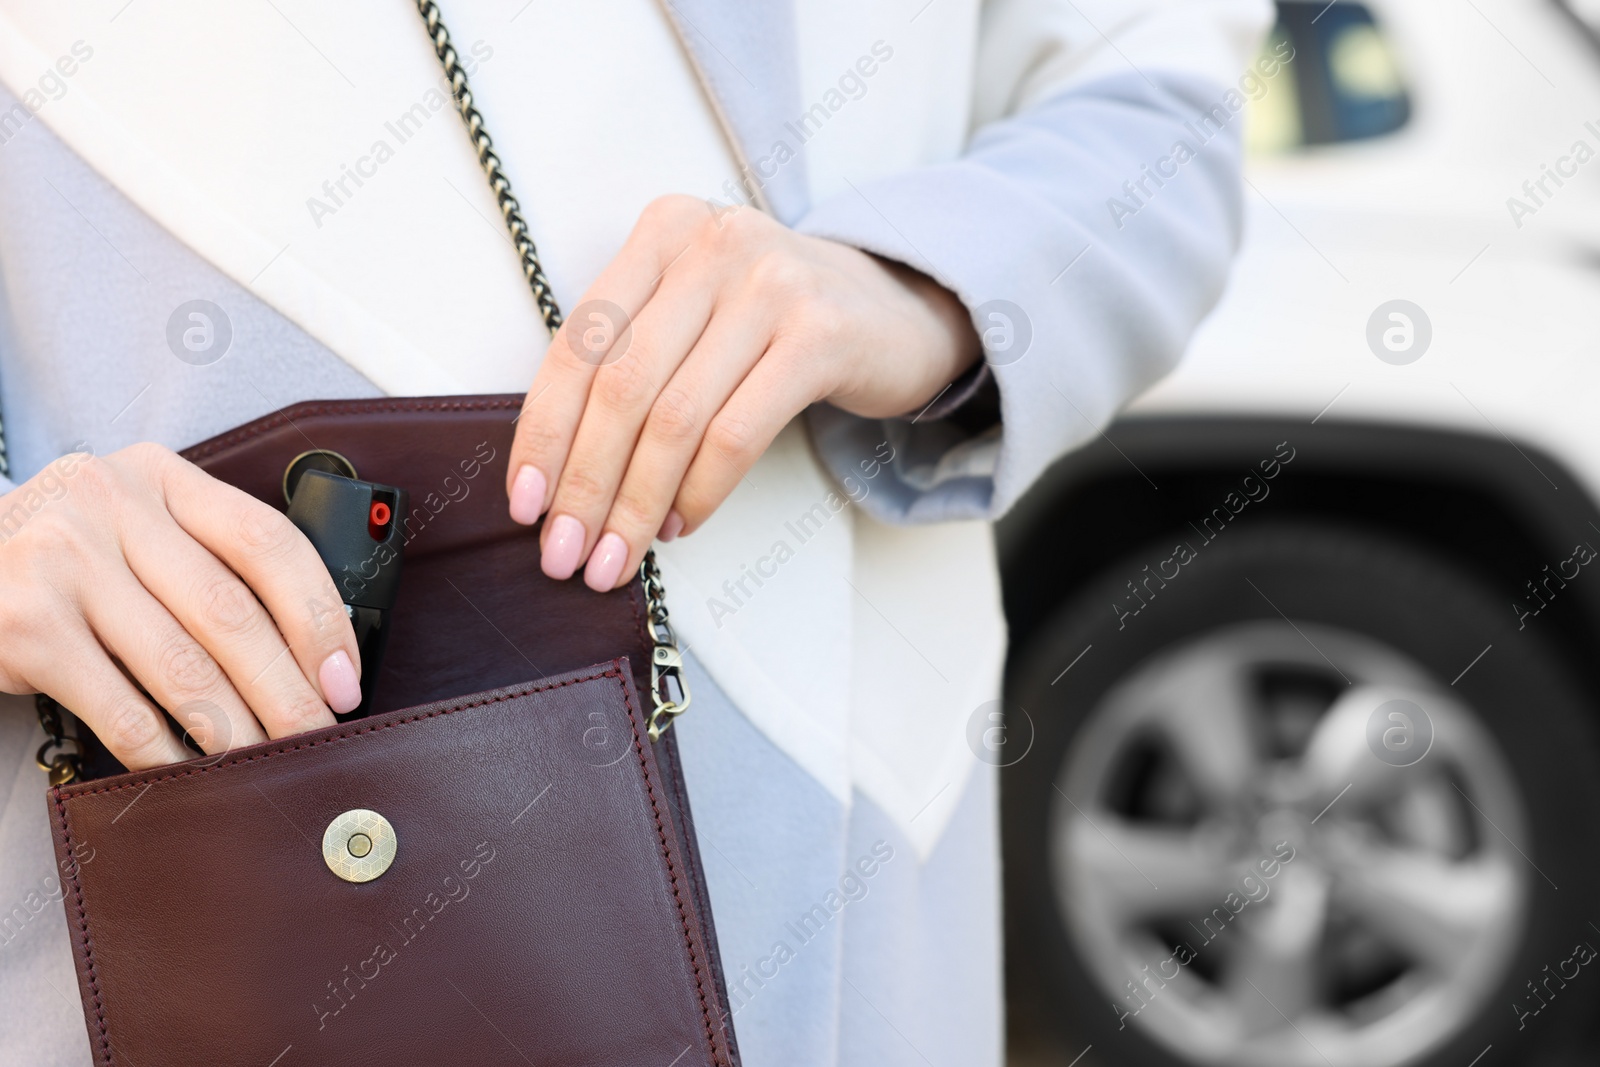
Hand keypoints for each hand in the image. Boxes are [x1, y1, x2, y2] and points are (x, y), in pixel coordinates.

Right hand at [0, 444, 362, 769]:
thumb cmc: (72, 558)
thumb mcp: (139, 526)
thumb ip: (211, 561)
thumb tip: (314, 654)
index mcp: (161, 477)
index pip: (267, 543)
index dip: (319, 617)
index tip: (344, 678)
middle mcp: (111, 507)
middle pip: (231, 612)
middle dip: (288, 689)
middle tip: (318, 735)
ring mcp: (62, 562)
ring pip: (182, 667)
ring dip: (237, 729)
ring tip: (269, 761)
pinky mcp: (25, 626)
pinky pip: (120, 709)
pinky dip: (166, 751)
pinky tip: (193, 770)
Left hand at [504, 194, 980, 589]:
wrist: (901, 314)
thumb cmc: (778, 326)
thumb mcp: (696, 312)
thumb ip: (632, 358)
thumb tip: (555, 474)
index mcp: (662, 231)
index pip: (578, 344)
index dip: (543, 432)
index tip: (525, 504)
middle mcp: (711, 244)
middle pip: (621, 386)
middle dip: (585, 484)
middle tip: (566, 553)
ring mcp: (770, 283)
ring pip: (674, 418)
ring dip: (637, 503)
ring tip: (617, 556)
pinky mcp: (820, 333)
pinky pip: (736, 434)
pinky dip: (700, 492)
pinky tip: (682, 524)